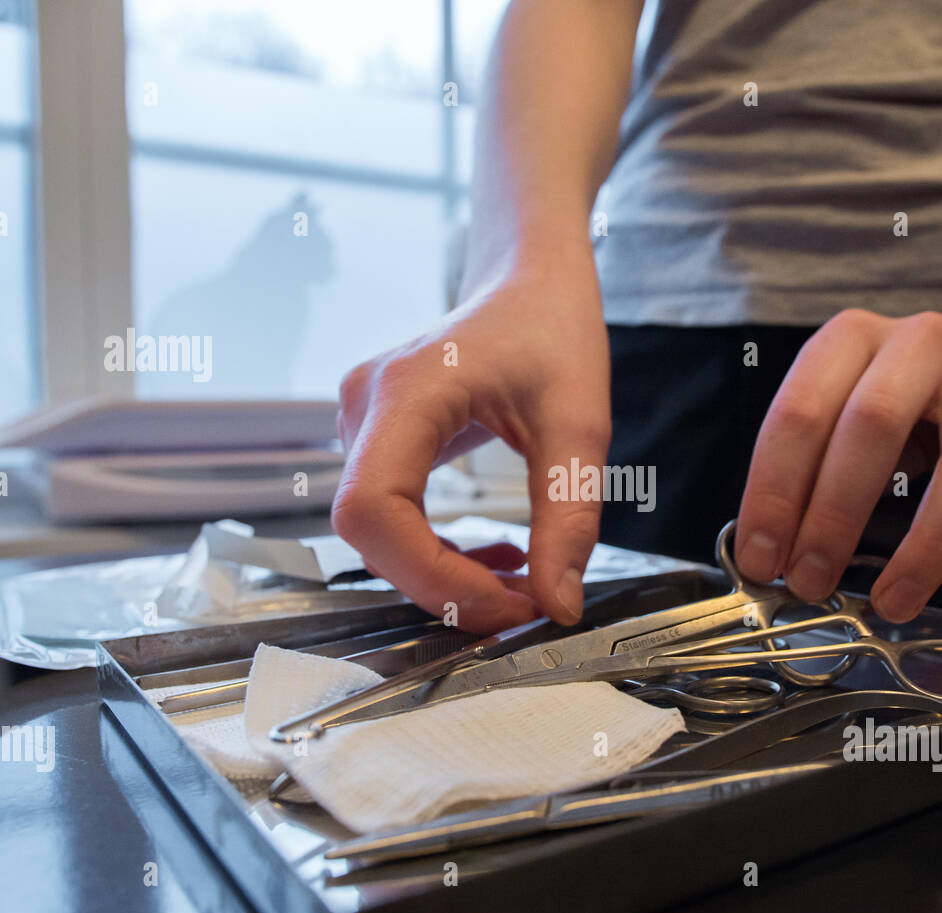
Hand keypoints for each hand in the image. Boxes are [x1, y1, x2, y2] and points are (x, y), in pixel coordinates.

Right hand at [332, 269, 611, 632]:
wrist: (529, 277)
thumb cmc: (553, 327)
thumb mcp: (579, 425)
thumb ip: (568, 518)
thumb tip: (559, 606)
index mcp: (406, 392)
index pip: (374, 511)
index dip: (431, 577)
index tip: (509, 603)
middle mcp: (364, 407)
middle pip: (372, 534)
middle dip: (446, 587)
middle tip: (526, 606)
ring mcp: (362, 423)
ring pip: (380, 534)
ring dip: (445, 575)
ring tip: (522, 583)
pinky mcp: (377, 439)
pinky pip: (392, 517)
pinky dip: (440, 553)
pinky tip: (497, 557)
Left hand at [735, 310, 941, 624]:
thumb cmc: (883, 396)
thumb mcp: (832, 409)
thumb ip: (802, 469)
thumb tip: (771, 555)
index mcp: (851, 338)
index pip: (801, 412)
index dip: (775, 491)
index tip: (761, 559)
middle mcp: (923, 344)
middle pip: (876, 423)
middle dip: (835, 514)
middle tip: (811, 581)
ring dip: (928, 546)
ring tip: (893, 604)